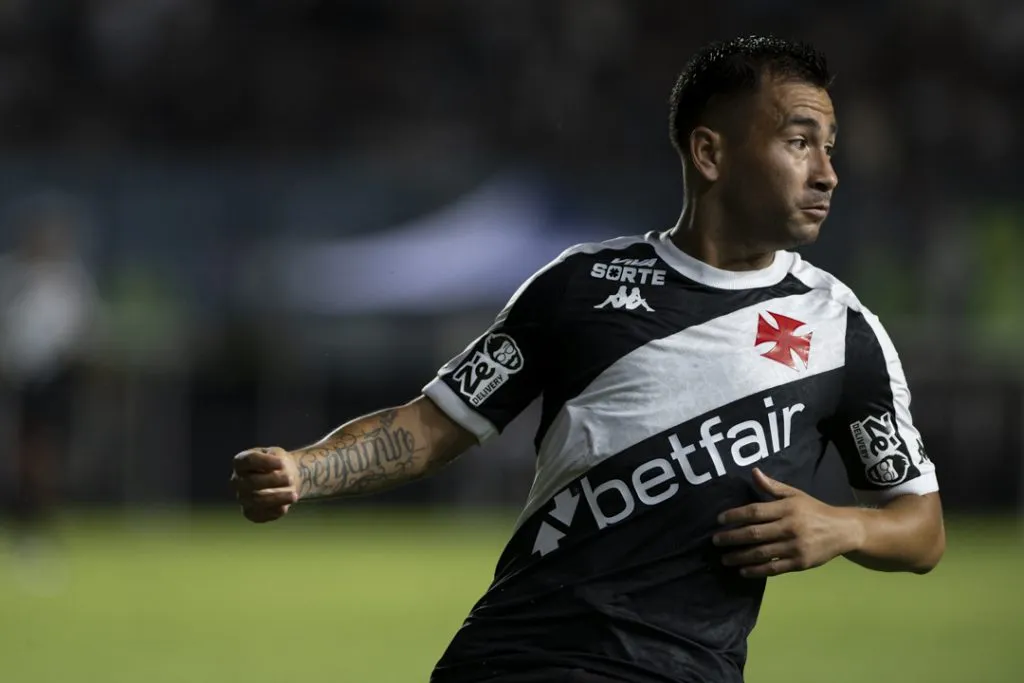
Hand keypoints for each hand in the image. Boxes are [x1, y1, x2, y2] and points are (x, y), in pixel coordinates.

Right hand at [231, 447, 300, 522]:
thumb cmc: (278, 464)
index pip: (249, 460)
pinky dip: (275, 511)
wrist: (286, 479)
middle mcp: (237, 481)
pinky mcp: (250, 513)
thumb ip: (276, 461)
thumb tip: (281, 473)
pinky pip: (261, 515)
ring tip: (294, 495)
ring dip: (277, 498)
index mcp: (241, 462)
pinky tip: (285, 506)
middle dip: (273, 480)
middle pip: (252, 481)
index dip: (265, 462)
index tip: (282, 463)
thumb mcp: (279, 455)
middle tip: (290, 479)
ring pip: (256, 500)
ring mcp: (242, 498)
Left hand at [713, 468, 862, 577]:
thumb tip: (753, 472)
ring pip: (762, 553)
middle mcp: (789, 527)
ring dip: (740, 557)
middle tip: (715, 541)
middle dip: (732, 538)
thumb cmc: (814, 510)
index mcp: (787, 508)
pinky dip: (757, 571)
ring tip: (724, 559)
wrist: (843, 530)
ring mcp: (795, 547)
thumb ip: (772, 486)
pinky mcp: (800, 563)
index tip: (719, 520)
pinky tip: (743, 570)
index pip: (755, 511)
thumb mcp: (795, 494)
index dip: (735, 515)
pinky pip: (774, 568)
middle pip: (755, 533)